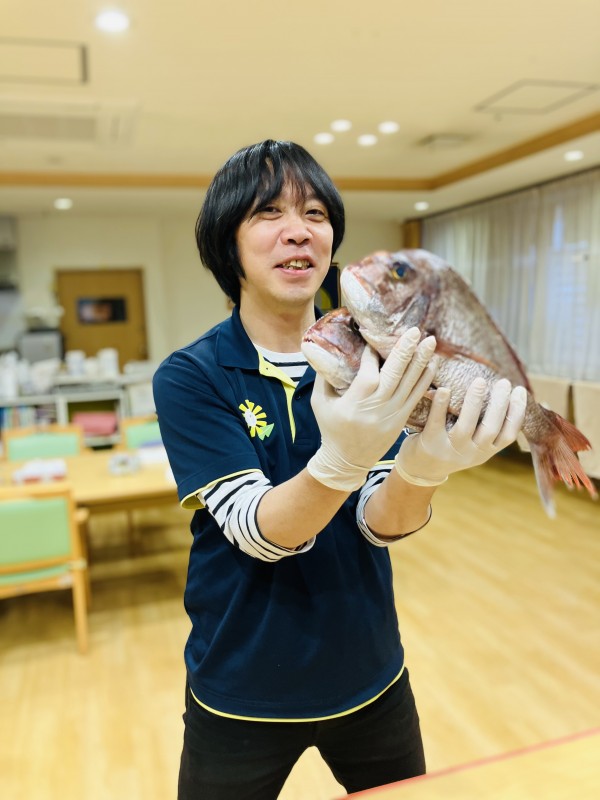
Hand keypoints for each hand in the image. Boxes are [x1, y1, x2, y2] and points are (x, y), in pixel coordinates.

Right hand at [307, 328, 437, 490]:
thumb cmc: (331, 429)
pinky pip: (416, 396)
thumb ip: (324, 377)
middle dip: (406, 350)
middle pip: (395, 374)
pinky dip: (425, 380)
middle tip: (417, 330)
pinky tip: (432, 365)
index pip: (369, 370)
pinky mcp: (401, 420)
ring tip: (431, 342)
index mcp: (356, 400)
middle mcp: (377, 406)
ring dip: (421, 361)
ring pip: (410, 383)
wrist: (346, 461)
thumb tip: (326, 351)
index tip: (375, 337)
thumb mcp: (320, 402)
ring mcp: (392, 413)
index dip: (373, 353)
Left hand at [394, 377, 527, 485]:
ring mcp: (451, 450)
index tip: (520, 390)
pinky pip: (437, 422)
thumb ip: (486, 428)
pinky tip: (445, 389)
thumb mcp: (474, 445)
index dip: (517, 413)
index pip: (508, 435)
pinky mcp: (430, 443)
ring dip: (474, 402)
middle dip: (499, 404)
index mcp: (485, 451)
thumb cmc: (452, 448)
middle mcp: (471, 453)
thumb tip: (504, 394)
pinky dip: (441, 405)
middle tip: (503, 382)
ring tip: (480, 381)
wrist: (421, 469)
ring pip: (466, 426)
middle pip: (490, 428)